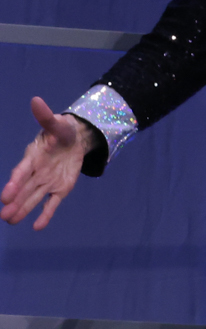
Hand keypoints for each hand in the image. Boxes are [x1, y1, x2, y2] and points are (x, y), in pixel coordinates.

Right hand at [1, 96, 93, 228]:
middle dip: (15, 203)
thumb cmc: (61, 131)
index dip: (14, 183)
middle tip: (3, 216)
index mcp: (33, 157)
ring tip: (10, 222)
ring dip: (23, 210)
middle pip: (24, 190)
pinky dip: (46, 214)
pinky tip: (37, 227)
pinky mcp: (60, 189)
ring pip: (33, 198)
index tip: (5, 196)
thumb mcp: (56, 124)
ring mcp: (48, 182)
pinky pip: (51, 204)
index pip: (22, 172)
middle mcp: (37, 172)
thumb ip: (46, 117)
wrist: (75, 140)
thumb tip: (36, 101)